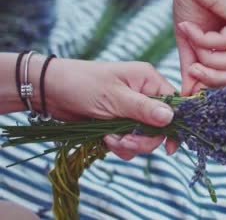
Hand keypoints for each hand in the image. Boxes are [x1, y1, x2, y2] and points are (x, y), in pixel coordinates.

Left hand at [43, 59, 177, 159]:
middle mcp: (143, 95)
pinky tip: (104, 140)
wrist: (49, 90)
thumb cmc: (81, 84)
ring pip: (145, 137)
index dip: (175, 125)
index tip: (170, 147)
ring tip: (110, 140)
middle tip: (126, 142)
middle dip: (145, 140)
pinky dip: (119, 146)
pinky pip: (130, 141)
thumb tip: (171, 117)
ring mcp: (131, 111)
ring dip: (130, 144)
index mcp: (148, 80)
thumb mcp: (114, 97)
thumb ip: (143, 109)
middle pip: (161, 126)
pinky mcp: (119, 124)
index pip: (174, 104)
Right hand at [173, 0, 225, 93]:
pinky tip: (190, 27)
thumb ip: (193, 65)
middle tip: (193, 71)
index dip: (216, 82)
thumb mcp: (191, 39)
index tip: (191, 82)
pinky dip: (207, 41)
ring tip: (190, 40)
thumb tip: (189, 94)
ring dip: (209, 58)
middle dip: (215, 78)